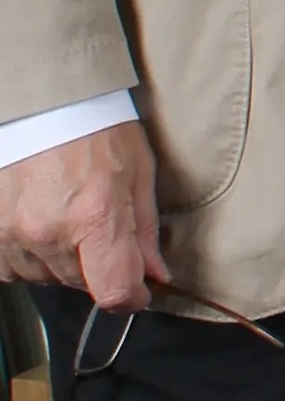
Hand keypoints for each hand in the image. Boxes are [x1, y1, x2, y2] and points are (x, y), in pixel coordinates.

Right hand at [0, 122, 164, 310]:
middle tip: (100, 227)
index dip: (132, 297)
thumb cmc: (95, 128)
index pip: (113, 291)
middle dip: (99, 266)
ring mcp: (14, 234)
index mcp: (95, 215)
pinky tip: (42, 221)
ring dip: (63, 259)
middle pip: (82, 284)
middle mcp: (50, 231)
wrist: (42, 104)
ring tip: (68, 214)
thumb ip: (144, 230)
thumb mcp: (137, 171)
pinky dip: (31, 254)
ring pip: (47, 277)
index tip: (138, 289)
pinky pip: (14, 268)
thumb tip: (153, 274)